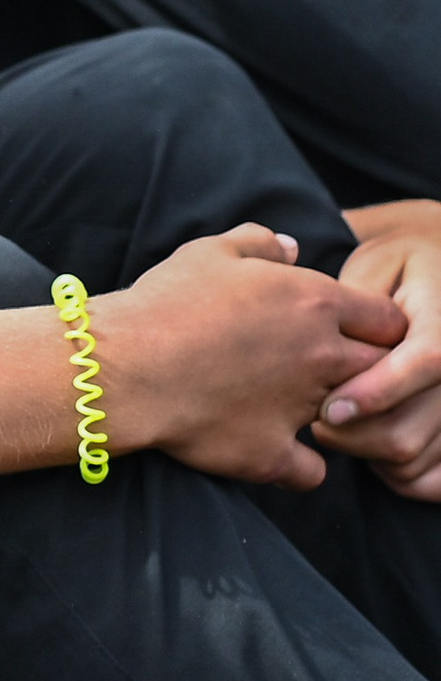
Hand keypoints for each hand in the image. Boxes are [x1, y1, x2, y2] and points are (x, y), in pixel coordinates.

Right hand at [92, 224, 404, 489]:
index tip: (346, 327)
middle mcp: (321, 356)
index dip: (372, 323)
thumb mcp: (208, 252)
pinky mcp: (273, 452)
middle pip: (383, 368)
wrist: (124, 365)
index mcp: (313, 302)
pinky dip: (298, 464)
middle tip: (321, 364)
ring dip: (330, 409)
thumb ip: (259, 242)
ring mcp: (302, 408)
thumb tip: (290, 247)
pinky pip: (311, 471)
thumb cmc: (165, 302)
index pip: (386, 317)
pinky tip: (274, 447)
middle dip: (364, 367)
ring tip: (287, 399)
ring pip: (349, 417)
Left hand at [314, 200, 440, 497]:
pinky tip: (372, 448)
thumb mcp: (378, 264)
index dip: (375, 393)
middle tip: (315, 416)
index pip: (427, 363)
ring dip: (365, 453)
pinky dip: (397, 475)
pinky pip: (430, 480)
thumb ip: (358, 304)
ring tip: (340, 420)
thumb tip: (333, 347)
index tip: (329, 409)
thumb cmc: (401, 266)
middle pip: (409, 429)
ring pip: (412, 459)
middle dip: (351, 433)